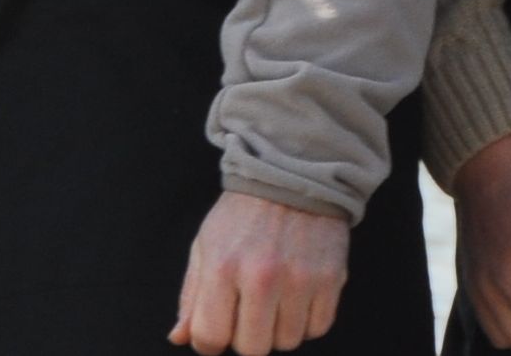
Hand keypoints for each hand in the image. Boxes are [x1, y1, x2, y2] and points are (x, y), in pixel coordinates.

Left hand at [170, 190, 349, 353]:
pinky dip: (307, 319)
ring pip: (287, 342)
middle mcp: (262, 276)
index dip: (209, 340)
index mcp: (223, 265)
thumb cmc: (244, 212)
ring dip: (279, 328)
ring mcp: (299, 279)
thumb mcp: (206, 244)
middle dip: (246, 336)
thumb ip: (191, 295)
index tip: (216, 328)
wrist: (293, 173)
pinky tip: (298, 293)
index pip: (210, 338)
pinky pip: (317, 328)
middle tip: (248, 309)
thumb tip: (180, 337)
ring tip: (275, 296)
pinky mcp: (330, 279)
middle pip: (251, 349)